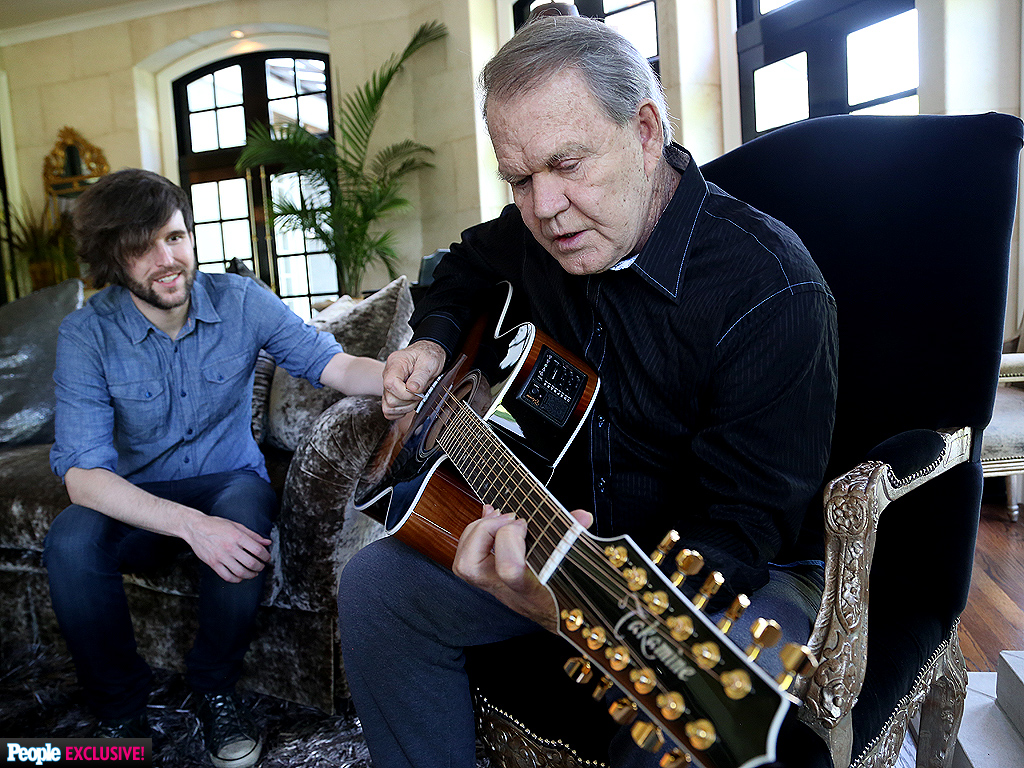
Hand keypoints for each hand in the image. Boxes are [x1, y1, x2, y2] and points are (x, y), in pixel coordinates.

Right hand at [182, 514, 271, 583]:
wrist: (195, 528)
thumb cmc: (216, 525)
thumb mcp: (237, 525)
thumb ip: (253, 535)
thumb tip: (267, 542)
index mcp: (237, 536)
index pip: (257, 550)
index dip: (266, 556)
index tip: (267, 558)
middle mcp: (229, 547)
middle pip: (251, 563)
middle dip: (260, 567)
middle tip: (261, 566)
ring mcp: (220, 557)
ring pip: (240, 572)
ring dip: (250, 575)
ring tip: (254, 573)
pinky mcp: (213, 563)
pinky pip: (227, 576)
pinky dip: (236, 579)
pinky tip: (240, 577)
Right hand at [381, 340, 446, 419]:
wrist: (429, 352)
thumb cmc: (429, 355)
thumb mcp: (430, 362)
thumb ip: (421, 376)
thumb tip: (413, 390)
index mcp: (396, 364)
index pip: (390, 384)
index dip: (405, 393)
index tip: (419, 392)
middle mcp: (388, 374)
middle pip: (390, 399)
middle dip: (408, 401)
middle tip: (421, 393)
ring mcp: (388, 385)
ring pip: (389, 407)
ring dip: (406, 407)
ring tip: (416, 397)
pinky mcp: (391, 393)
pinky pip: (389, 410)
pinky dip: (400, 411)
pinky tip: (410, 403)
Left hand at [453, 504, 593, 632]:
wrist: (567, 624)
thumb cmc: (573, 596)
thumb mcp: (579, 568)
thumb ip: (576, 538)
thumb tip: (581, 516)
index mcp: (532, 590)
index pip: (508, 568)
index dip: (510, 537)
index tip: (525, 523)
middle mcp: (507, 591)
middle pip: (469, 567)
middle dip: (483, 531)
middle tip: (506, 517)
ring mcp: (495, 587)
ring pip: (463, 566)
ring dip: (473, 533)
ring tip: (496, 518)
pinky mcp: (491, 581)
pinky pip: (468, 560)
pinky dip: (474, 536)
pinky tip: (493, 520)